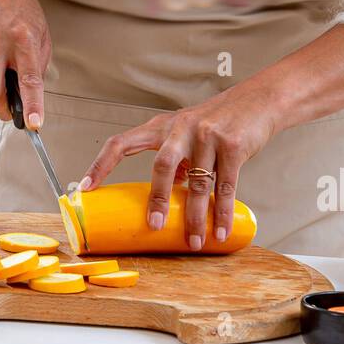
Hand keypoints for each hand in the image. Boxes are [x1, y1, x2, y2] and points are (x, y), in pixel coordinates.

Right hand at [0, 0, 50, 124]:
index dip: (32, 104)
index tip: (34, 123)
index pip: (28, 78)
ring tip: (2, 67)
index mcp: (23, 37)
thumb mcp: (39, 28)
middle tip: (13, 113)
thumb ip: (39, 62)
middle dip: (4, 111)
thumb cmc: (16, 6)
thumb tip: (32, 93)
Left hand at [79, 83, 278, 248]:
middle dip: (156, 199)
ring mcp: (207, 136)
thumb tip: (166, 195)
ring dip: (195, 217)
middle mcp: (180, 128)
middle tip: (154, 226)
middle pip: (160, 165)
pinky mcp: (233, 146)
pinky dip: (221, 213)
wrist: (259, 101)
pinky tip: (219, 230)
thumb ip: (174, 159)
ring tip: (194, 242)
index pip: (121, 142)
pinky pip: (225, 187)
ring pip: (196, 183)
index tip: (85, 187)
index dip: (101, 165)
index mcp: (161, 126)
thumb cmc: (218, 120)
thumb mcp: (188, 133)